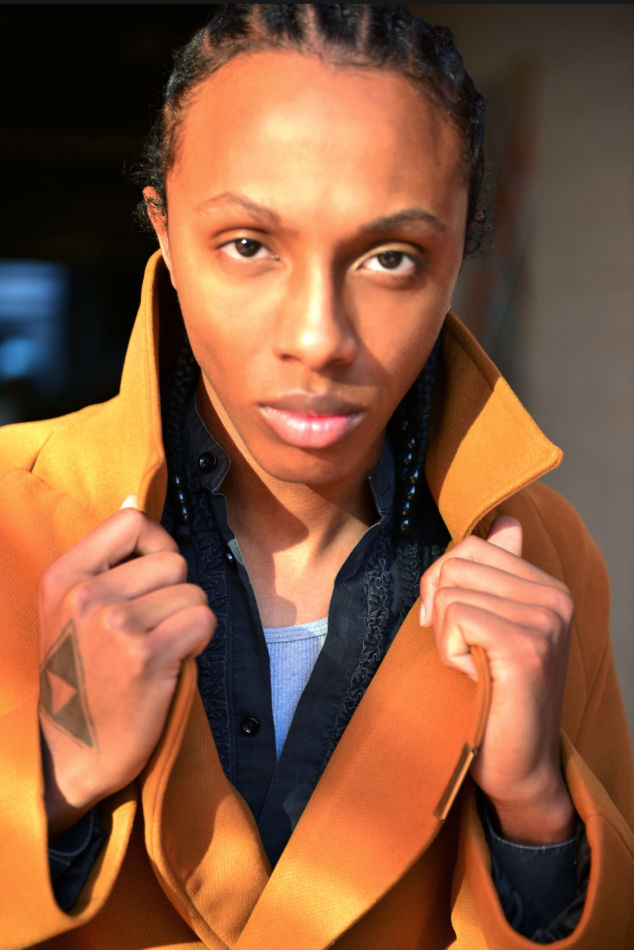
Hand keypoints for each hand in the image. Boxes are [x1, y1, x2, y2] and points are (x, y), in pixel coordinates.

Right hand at [38, 498, 214, 834]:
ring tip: (158, 646)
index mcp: (64, 577)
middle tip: (151, 627)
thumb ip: (103, 557)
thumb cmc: (78, 675)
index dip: (156, 545)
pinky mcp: (149, 657)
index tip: (150, 577)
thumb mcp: (67, 608)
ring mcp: (116, 625)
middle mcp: (86, 596)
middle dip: (174, 591)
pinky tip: (173, 660)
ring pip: (193, 592)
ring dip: (187, 619)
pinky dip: (198, 640)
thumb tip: (133, 500)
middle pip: (173, 559)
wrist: (70, 750)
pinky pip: (203, 619)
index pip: (132, 522)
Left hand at [419, 516, 574, 842]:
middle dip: (438, 606)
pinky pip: (456, 617)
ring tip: (471, 666)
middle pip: (457, 563)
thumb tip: (506, 520)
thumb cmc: (494, 696)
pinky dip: (449, 650)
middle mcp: (554, 598)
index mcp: (548, 588)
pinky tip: (473, 676)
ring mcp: (545, 621)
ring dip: (444, 634)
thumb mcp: (494, 627)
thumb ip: (497, 575)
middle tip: (457, 649)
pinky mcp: (526, 647)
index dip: (443, 583)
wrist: (518, 767)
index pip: (472, 546)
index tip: (449, 624)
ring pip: (451, 591)